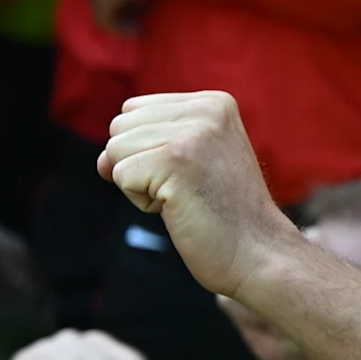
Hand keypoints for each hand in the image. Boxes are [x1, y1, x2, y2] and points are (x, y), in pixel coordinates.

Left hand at [100, 90, 307, 300]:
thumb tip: (101, 160)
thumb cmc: (223, 216)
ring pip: (115, 151)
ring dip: (140, 185)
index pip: (134, 111)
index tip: (190, 174)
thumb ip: (148, 144)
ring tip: (184, 199)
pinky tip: (179, 210)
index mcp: (213, 103)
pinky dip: (141, 202)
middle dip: (139, 165)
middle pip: (120, 128)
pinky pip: (120, 175)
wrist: (259, 255)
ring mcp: (193, 133)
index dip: (147, 151)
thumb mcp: (195, 161)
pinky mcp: (176, 160)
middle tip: (187, 190)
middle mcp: (206, 110)